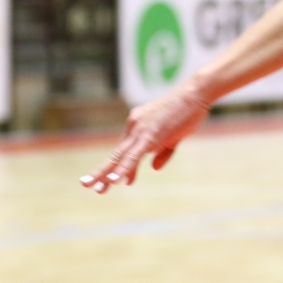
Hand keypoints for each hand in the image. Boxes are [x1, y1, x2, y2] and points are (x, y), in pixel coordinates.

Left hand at [80, 86, 210, 192]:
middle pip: (116, 153)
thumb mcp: (175, 135)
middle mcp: (134, 125)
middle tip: (86, 185)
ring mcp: (140, 130)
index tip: (114, 181)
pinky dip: (125, 168)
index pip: (125, 149)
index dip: (120, 167)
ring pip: (120, 156)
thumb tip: (154, 167)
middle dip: (102, 172)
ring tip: (97, 189)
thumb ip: (163, 152)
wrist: (195, 93)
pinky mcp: (150, 135)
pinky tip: (116, 180)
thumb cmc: (188, 111)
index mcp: (138, 123)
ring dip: (107, 174)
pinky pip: (134, 155)